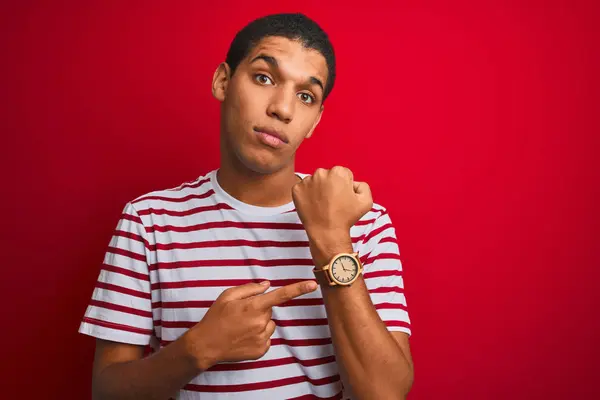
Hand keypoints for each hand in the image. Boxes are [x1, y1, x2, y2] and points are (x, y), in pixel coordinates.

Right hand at [185, 280, 317, 368]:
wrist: (206, 345)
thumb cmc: (216, 318)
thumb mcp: (228, 296)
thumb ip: (249, 288)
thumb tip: (267, 285)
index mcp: (254, 306)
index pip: (281, 295)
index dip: (299, 289)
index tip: (313, 284)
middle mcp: (261, 322)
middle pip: (270, 310)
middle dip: (259, 309)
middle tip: (241, 315)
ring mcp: (262, 338)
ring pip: (270, 324)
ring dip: (260, 323)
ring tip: (241, 327)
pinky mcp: (261, 350)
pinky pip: (267, 338)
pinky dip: (258, 336)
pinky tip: (244, 337)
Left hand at [291, 167, 372, 263]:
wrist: (327, 232)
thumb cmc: (346, 217)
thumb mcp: (366, 201)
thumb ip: (362, 186)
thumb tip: (352, 183)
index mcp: (338, 172)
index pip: (343, 174)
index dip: (345, 186)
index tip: (342, 197)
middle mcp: (321, 172)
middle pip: (328, 176)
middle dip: (331, 186)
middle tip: (332, 202)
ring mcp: (307, 181)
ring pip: (315, 182)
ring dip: (318, 190)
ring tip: (322, 205)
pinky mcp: (296, 189)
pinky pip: (303, 189)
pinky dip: (307, 196)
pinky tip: (313, 206)